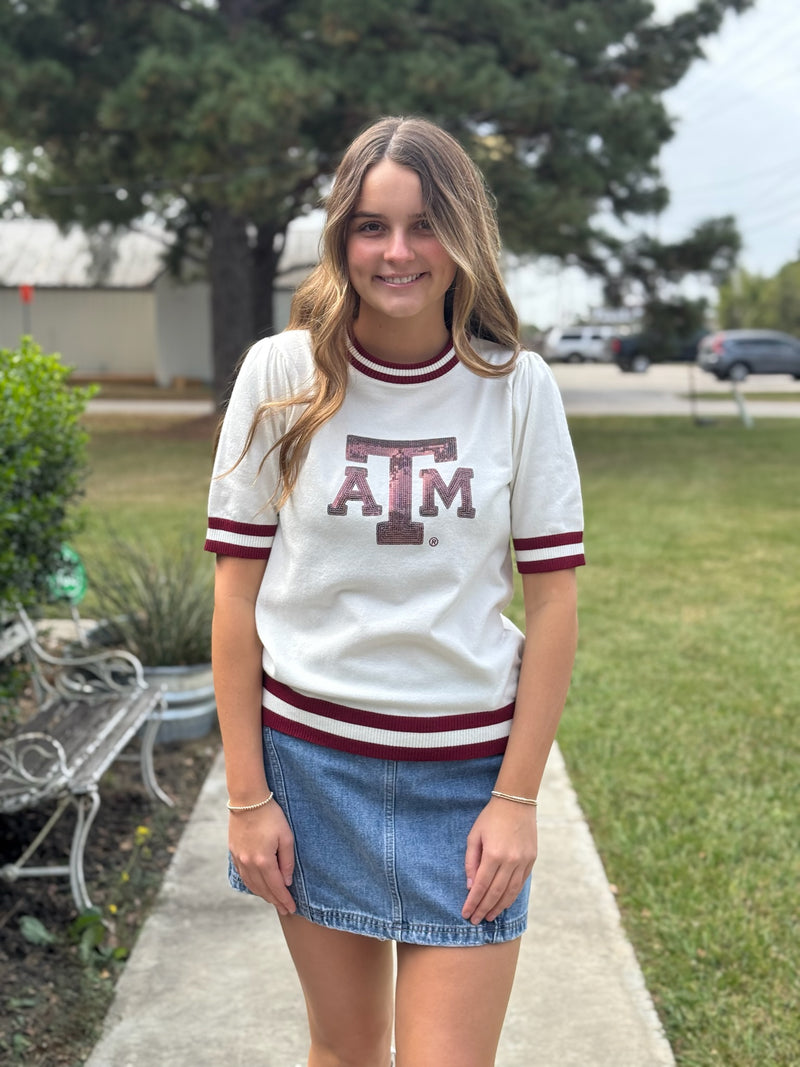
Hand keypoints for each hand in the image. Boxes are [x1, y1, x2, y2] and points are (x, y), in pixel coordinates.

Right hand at [229, 802, 296, 915]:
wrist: (247, 800)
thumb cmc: (271, 816)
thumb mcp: (286, 837)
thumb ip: (287, 861)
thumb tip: (286, 881)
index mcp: (263, 860)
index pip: (276, 887)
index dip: (284, 899)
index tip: (292, 908)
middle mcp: (249, 863)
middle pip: (263, 889)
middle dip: (275, 901)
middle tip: (285, 909)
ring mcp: (239, 859)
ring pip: (252, 884)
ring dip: (263, 895)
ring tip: (273, 901)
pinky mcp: (234, 853)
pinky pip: (243, 876)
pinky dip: (252, 884)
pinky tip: (258, 887)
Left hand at [461, 797, 537, 924]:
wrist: (517, 802)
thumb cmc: (491, 817)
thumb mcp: (474, 836)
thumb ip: (471, 861)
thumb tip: (470, 886)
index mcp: (493, 854)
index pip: (481, 886)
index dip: (473, 902)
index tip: (466, 913)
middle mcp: (510, 861)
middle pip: (495, 893)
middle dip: (484, 909)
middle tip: (475, 921)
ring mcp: (523, 861)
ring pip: (510, 892)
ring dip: (498, 907)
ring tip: (489, 916)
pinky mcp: (531, 860)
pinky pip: (521, 884)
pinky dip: (511, 896)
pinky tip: (503, 903)